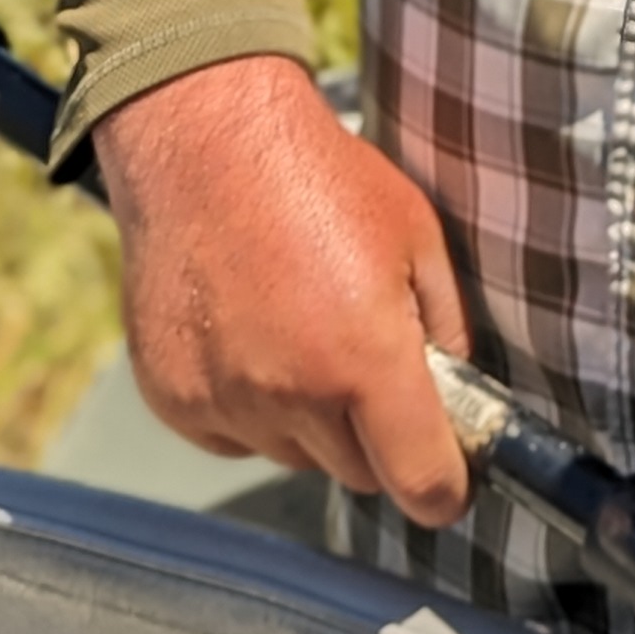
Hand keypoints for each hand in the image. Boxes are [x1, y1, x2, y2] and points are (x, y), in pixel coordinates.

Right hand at [92, 55, 473, 524]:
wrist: (208, 144)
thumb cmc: (323, 179)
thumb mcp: (417, 237)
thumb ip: (446, 328)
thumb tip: (458, 394)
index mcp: (364, 359)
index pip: (419, 483)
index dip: (444, 490)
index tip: (449, 480)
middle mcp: (292, 396)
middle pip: (357, 473)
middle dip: (376, 437)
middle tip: (368, 365)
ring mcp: (227, 403)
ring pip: (295, 455)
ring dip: (311, 420)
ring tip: (304, 330)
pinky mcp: (176, 402)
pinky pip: (235, 436)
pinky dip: (252, 406)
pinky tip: (253, 334)